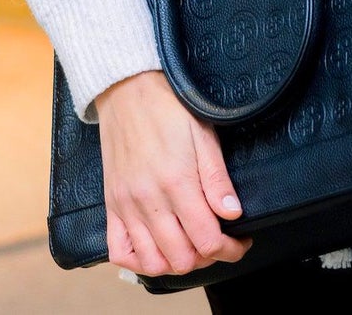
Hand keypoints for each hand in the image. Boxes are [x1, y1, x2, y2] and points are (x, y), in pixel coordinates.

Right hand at [94, 70, 252, 278]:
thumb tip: (233, 214)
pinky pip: (120, 252)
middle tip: (218, 239)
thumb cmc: (168, 106)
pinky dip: (139, 260)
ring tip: (190, 243)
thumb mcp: (203, 134)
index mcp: (176, 182)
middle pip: (182, 259)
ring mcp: (126, 205)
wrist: (126, 88)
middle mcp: (149, 200)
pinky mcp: (111, 205)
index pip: (208, 240)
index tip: (240, 241)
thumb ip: (217, 179)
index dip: (231, 249)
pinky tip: (157, 247)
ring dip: (176, 262)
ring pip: (153, 263)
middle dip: (207, 256)